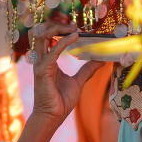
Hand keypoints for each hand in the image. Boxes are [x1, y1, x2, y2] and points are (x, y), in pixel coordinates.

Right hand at [16, 22, 102, 141]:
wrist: (53, 117)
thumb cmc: (61, 101)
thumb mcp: (78, 81)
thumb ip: (87, 69)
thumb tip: (101, 60)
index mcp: (48, 59)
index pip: (48, 36)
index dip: (60, 28)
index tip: (77, 29)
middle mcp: (42, 59)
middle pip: (42, 32)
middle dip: (57, 24)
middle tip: (74, 26)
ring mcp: (40, 64)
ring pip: (42, 36)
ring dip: (57, 28)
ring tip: (73, 30)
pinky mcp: (42, 71)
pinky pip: (52, 51)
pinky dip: (64, 42)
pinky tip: (75, 37)